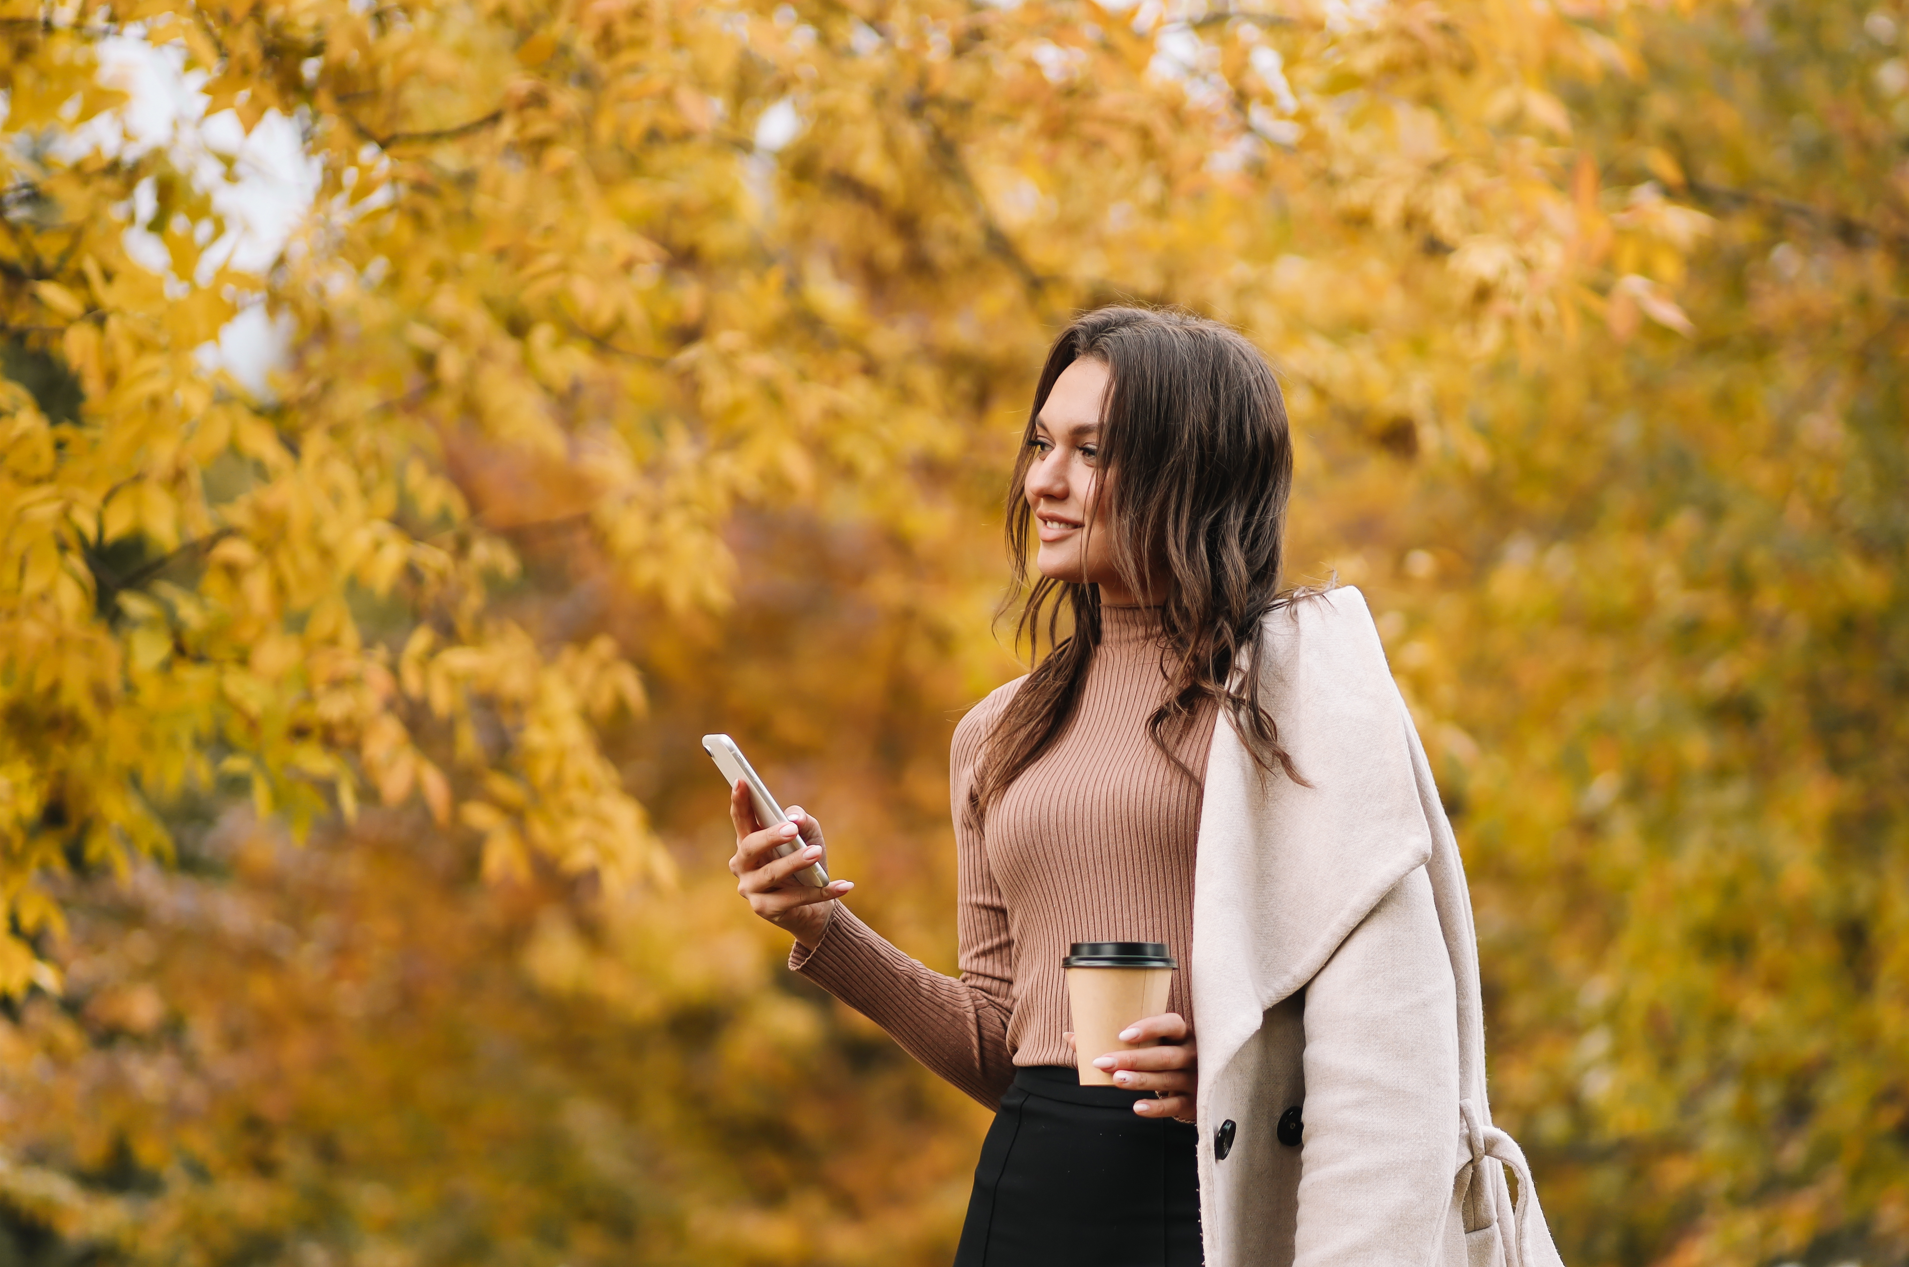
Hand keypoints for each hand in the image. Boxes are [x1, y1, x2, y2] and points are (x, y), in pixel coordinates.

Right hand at [727, 780, 853, 948]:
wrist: (815, 908)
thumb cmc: (807, 865)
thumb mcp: (810, 838)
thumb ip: (803, 822)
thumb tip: (794, 818)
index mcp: (748, 842)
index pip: (741, 819)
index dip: (740, 801)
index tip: (742, 780)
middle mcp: (742, 865)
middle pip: (750, 847)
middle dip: (770, 836)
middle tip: (792, 829)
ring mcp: (751, 889)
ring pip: (772, 873)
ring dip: (795, 862)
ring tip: (817, 852)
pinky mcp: (766, 909)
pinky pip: (795, 899)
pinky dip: (822, 892)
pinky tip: (844, 885)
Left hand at [1071, 1013, 1197, 1122]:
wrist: (1195, 1084)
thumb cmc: (1159, 1056)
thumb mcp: (1147, 1044)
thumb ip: (1111, 1040)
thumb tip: (1069, 1036)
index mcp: (1181, 1034)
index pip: (1171, 1024)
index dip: (1149, 1028)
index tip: (1122, 1035)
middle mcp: (1191, 1054)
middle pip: (1164, 1055)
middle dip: (1133, 1059)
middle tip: (1103, 1062)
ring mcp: (1194, 1078)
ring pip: (1166, 1079)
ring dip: (1140, 1080)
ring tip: (1116, 1080)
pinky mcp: (1193, 1102)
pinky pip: (1174, 1105)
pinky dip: (1156, 1107)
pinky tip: (1137, 1107)